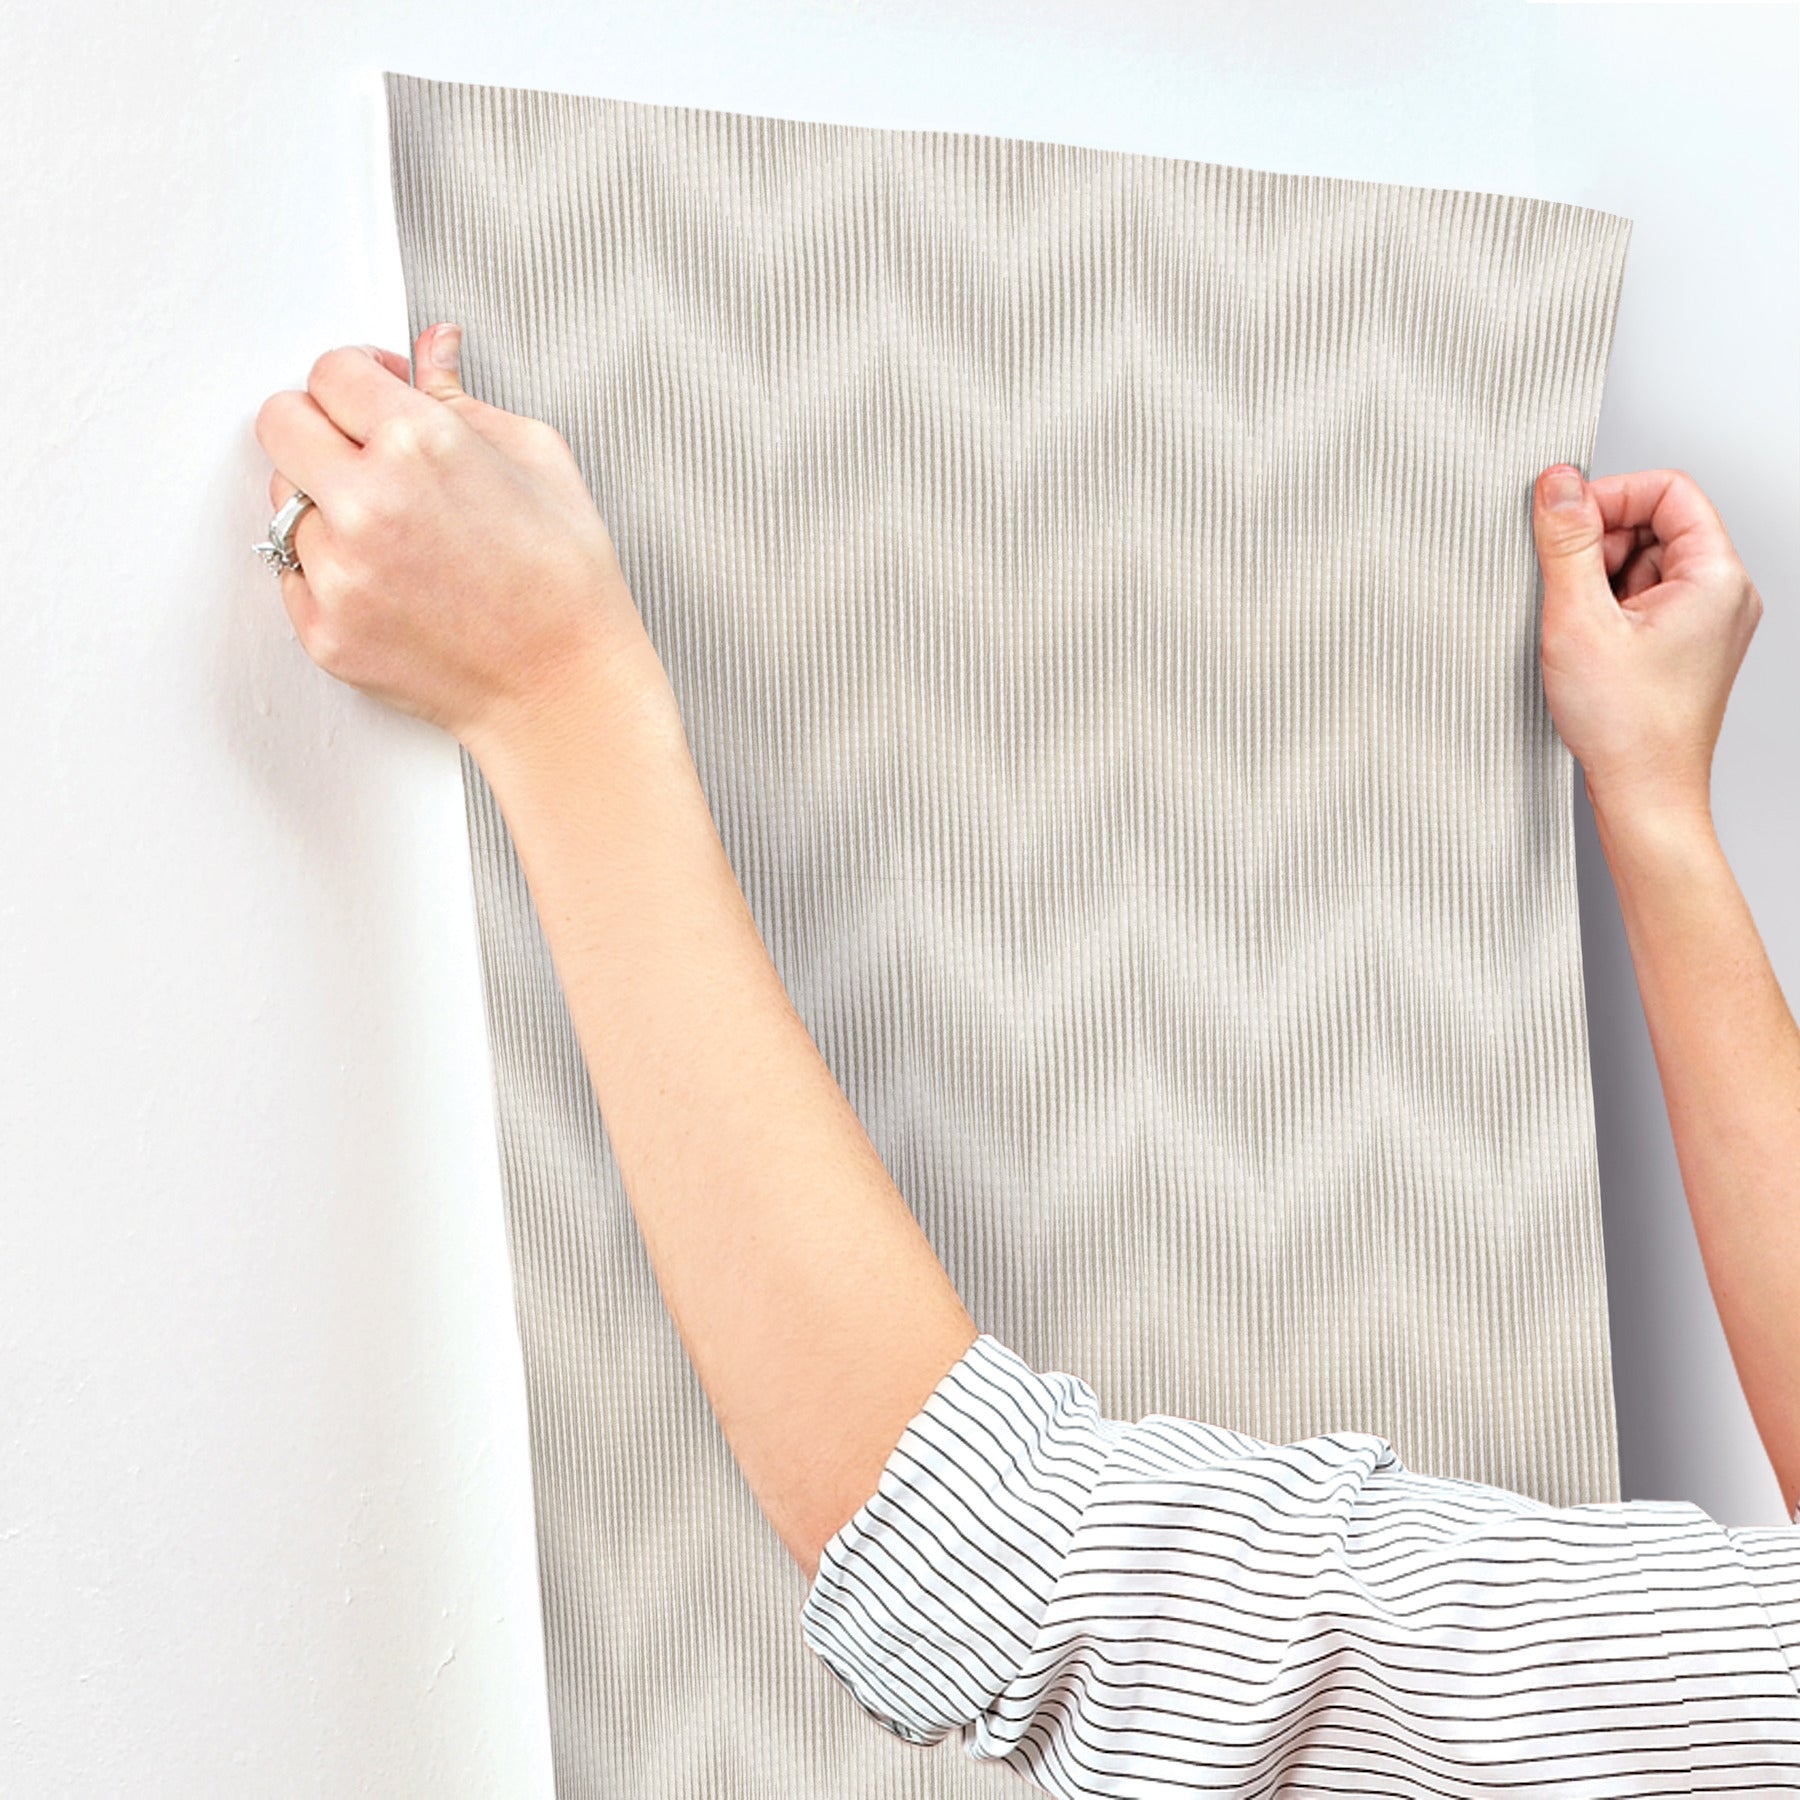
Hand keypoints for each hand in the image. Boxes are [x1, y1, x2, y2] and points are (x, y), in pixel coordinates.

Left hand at [252, 323, 663, 754]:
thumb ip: (464, 397)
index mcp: (421, 444)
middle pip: (280, 422)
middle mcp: (367, 503)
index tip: (374, 394)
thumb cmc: (566, 584)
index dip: (357, 377)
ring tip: (392, 532)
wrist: (565, 689)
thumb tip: (433, 349)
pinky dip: (329, 570)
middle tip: (362, 450)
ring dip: (324, 504)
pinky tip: (390, 581)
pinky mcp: (324, 630)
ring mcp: (338, 572)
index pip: (330, 371)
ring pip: (283, 501)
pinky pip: (293, 573)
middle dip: (319, 425)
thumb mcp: (538, 460)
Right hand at [1531, 463, 1763, 822]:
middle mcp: (1722, 595)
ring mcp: (1706, 623)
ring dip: (1599, 582)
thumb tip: (1558, 485)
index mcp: (1715, 577)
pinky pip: (1642, 601)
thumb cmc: (1628, 728)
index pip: (1668, 491)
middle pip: (1655, 526)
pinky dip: (1606, 611)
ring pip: (1644, 564)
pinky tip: (1587, 646)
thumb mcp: (1579, 620)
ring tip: (1580, 629)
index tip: (1565, 522)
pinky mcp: (1684, 647)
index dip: (1610, 497)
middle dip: (1600, 545)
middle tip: (1566, 586)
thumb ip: (1566, 543)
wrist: (1644, 795)